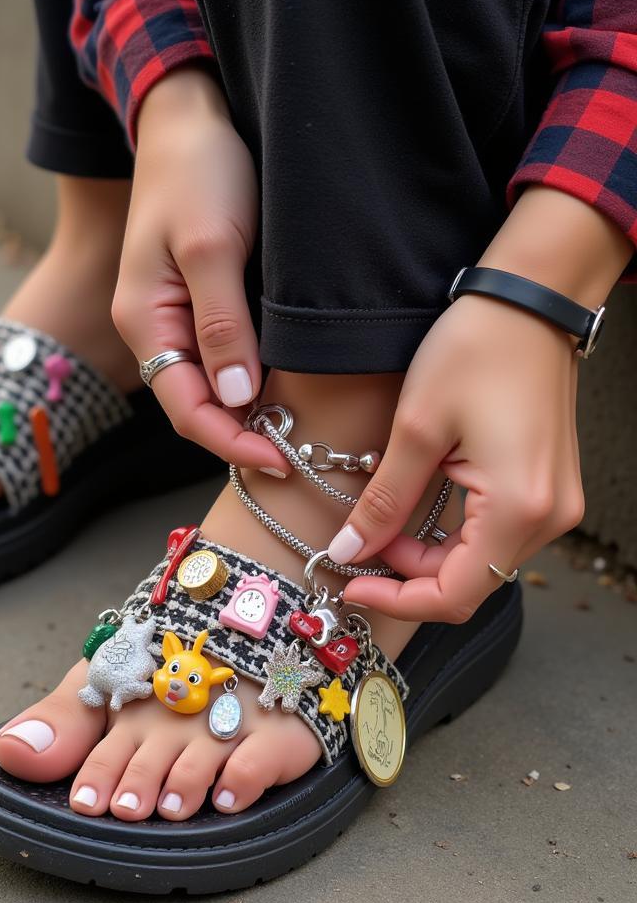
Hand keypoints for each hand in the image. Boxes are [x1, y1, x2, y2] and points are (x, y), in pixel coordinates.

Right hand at [111, 68, 284, 471]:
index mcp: (145, 320)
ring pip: (206, 385)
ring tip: (291, 428)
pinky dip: (248, 378)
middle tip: (297, 453)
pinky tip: (278, 383)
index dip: (230, 442)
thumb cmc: (199, 170)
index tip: (282, 460)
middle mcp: (153, 327)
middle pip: (193, 405)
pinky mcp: (196, 298)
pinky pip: (218, 356)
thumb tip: (237, 398)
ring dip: (244, 411)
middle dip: (239, 434)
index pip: (184, 409)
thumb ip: (222, 325)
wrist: (190, 113)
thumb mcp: (212, 247)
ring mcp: (173, 314)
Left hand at [333, 292, 584, 622]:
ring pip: (479, 563)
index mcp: (519, 508)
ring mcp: (552, 504)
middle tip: (356, 551)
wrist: (529, 301)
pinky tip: (411, 514)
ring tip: (378, 526)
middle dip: (406, 578)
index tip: (352, 587)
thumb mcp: (416, 429)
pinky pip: (491, 535)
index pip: (454, 594)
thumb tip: (350, 550)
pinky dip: (447, 537)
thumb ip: (383, 502)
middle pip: (468, 584)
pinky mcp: (545, 489)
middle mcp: (547, 517)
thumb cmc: (478, 349)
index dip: (398, 601)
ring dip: (425, 558)